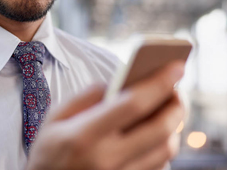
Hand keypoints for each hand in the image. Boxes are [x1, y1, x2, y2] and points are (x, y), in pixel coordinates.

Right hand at [26, 61, 184, 169]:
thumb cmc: (49, 153)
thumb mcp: (54, 119)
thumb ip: (85, 96)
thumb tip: (117, 82)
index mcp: (85, 136)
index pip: (134, 104)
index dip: (160, 82)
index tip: (177, 66)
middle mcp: (107, 161)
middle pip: (161, 129)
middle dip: (177, 103)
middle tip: (177, 89)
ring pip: (166, 150)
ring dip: (174, 125)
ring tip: (169, 108)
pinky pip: (160, 166)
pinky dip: (164, 145)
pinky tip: (157, 133)